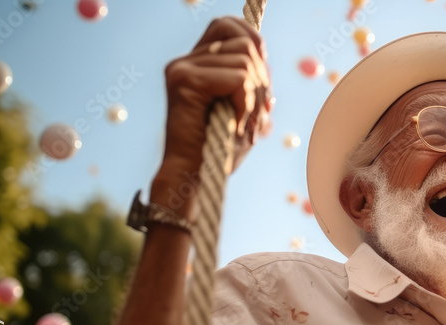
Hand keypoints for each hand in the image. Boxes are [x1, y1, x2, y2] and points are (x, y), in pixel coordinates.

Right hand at [153, 17, 272, 213]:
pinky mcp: (185, 82)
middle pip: (244, 41)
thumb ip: (251, 81)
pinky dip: (248, 104)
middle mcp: (185, 62)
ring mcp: (182, 69)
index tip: (262, 79)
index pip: (228, 25)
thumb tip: (262, 56)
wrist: (198, 177)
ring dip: (257, 96)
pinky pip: (238, 79)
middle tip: (259, 113)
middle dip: (263, 78)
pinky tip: (238, 125)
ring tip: (248, 123)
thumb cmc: (221, 150)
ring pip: (245, 61)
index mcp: (196, 64)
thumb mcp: (244, 109)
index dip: (254, 41)